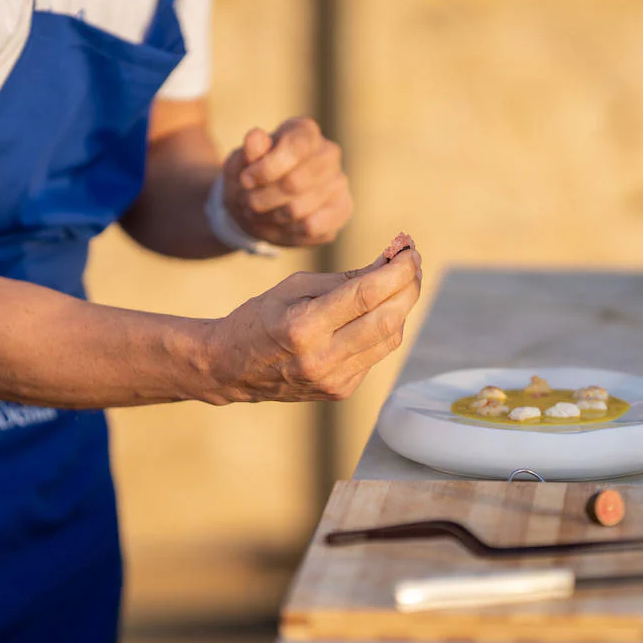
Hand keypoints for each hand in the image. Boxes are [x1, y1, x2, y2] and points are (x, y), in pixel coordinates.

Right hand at [203, 238, 421, 403]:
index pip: (367, 295)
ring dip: (401, 307)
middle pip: (388, 320)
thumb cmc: (260, 317)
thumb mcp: (295, 286)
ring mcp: (334, 379)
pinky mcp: (341, 390)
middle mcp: (323, 358)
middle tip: (412, 263)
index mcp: (304, 326)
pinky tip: (377, 310)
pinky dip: (383, 328)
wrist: (230, 368)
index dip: (397, 271)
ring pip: (389, 338)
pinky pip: (376, 354)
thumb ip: (346, 277)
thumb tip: (391, 262)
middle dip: (409, 287)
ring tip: (400, 282)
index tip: (410, 251)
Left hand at [221, 118, 352, 246]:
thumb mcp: (241, 162)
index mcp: (305, 132)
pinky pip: (313, 227)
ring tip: (258, 213)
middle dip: (262, 198)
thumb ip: (249, 151)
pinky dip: (287, 230)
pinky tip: (278, 225)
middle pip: (295, 182)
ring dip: (269, 216)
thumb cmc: (252, 178)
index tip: (245, 180)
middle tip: (247, 202)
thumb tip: (256, 137)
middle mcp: (328, 153)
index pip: (295, 147)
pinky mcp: (342, 210)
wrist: (261, 206)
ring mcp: (338, 181)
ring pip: (298, 209)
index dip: (267, 167)